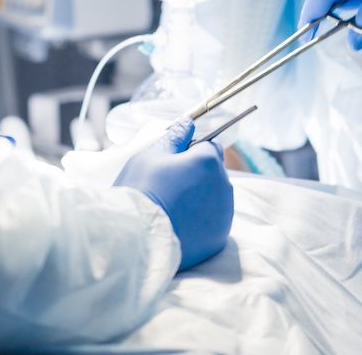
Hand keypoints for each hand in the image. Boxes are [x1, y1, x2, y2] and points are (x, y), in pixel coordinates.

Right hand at [113, 116, 233, 270]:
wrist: (137, 238)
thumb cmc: (142, 190)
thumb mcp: (152, 155)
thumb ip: (175, 137)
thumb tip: (188, 123)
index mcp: (209, 161)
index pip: (210, 145)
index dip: (192, 151)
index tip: (174, 161)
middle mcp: (224, 186)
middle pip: (214, 172)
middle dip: (197, 174)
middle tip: (168, 185)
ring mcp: (224, 214)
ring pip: (215, 197)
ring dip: (200, 197)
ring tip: (172, 207)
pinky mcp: (218, 238)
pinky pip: (213, 221)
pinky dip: (201, 220)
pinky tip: (179, 223)